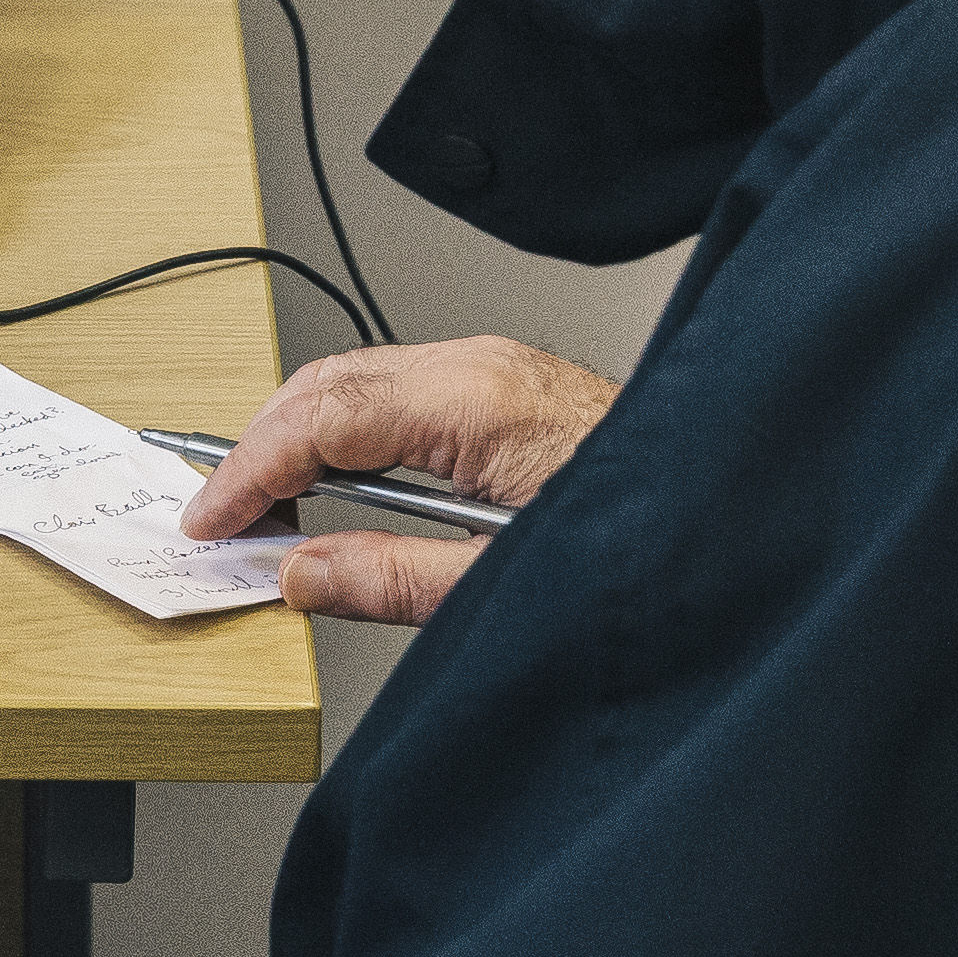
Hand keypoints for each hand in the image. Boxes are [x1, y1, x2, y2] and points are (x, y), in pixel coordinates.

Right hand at [176, 334, 616, 630]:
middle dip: (260, 446)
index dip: (251, 471)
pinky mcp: (510, 388)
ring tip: (262, 508)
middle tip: (218, 518)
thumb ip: (391, 579)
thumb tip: (298, 574)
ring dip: (299, 438)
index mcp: (480, 405)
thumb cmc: (653, 547)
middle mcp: (484, 368)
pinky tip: (335, 486)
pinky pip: (398, 391)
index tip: (208, 522)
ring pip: (358, 379)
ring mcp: (498, 370)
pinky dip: (346, 433)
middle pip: (328, 382)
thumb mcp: (504, 588)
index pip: (323, 418)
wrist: (749, 514)